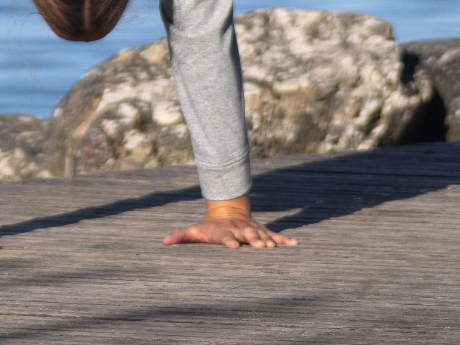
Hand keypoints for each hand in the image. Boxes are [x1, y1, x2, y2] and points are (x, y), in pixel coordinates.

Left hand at [162, 195, 296, 249]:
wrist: (226, 212)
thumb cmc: (208, 228)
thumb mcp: (194, 231)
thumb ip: (180, 236)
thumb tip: (163, 242)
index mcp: (224, 232)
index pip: (226, 237)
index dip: (229, 241)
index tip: (233, 246)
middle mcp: (240, 230)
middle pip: (247, 235)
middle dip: (253, 240)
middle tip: (260, 247)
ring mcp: (252, 230)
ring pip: (262, 234)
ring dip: (269, 240)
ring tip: (275, 247)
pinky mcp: (262, 231)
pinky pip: (275, 235)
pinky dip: (285, 239)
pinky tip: (296, 244)